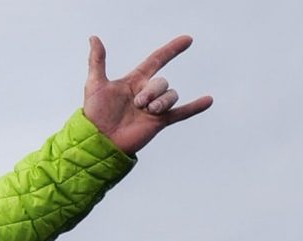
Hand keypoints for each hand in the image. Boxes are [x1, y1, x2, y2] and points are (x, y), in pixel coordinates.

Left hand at [82, 35, 212, 155]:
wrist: (99, 142)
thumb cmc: (94, 114)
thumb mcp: (95, 84)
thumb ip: (97, 61)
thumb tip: (94, 38)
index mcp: (134, 81)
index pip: (156, 60)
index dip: (171, 50)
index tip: (187, 40)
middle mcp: (146, 93)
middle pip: (162, 82)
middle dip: (152, 92)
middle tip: (137, 104)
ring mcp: (154, 108)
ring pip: (171, 95)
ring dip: (162, 101)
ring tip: (148, 111)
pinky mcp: (159, 122)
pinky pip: (181, 113)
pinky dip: (195, 107)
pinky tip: (208, 100)